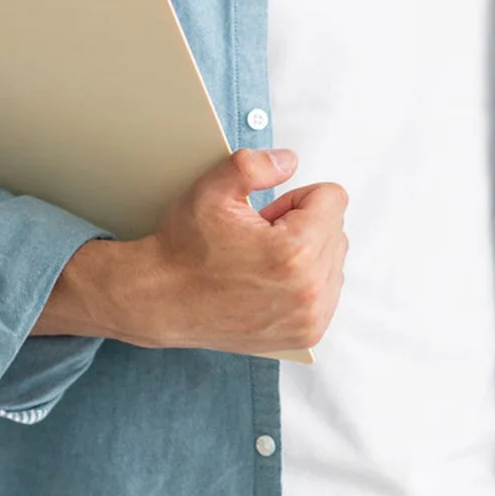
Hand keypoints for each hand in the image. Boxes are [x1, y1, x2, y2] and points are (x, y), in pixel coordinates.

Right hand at [35, 149, 347, 354]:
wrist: (159, 301)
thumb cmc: (184, 249)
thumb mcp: (212, 190)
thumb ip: (256, 165)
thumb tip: (291, 161)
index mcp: (296, 251)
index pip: (333, 197)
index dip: (296, 198)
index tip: (267, 215)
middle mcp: (310, 290)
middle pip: (335, 227)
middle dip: (302, 225)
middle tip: (260, 240)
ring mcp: (311, 317)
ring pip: (333, 257)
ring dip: (306, 252)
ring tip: (262, 262)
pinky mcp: (307, 334)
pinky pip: (329, 287)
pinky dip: (307, 279)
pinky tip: (271, 282)